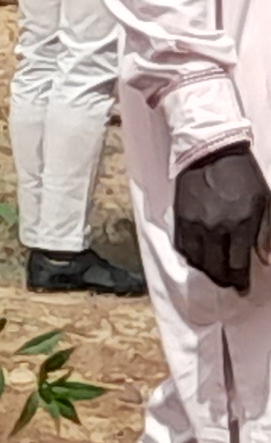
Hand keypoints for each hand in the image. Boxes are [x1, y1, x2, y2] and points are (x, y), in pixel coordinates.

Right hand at [176, 144, 269, 293]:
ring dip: (207, 272)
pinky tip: (199, 259)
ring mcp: (194, 224)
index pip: (238, 264)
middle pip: (216, 267)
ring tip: (215, 274)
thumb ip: (267, 233)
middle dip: (224, 280)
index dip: (240, 280)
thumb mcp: (266, 201)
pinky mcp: (180, 218)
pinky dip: (191, 258)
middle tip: (229, 285)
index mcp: (240, 224)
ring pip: (198, 261)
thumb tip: (264, 259)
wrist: (210, 153)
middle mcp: (215, 228)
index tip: (243, 289)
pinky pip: (183, 248)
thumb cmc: (244, 176)